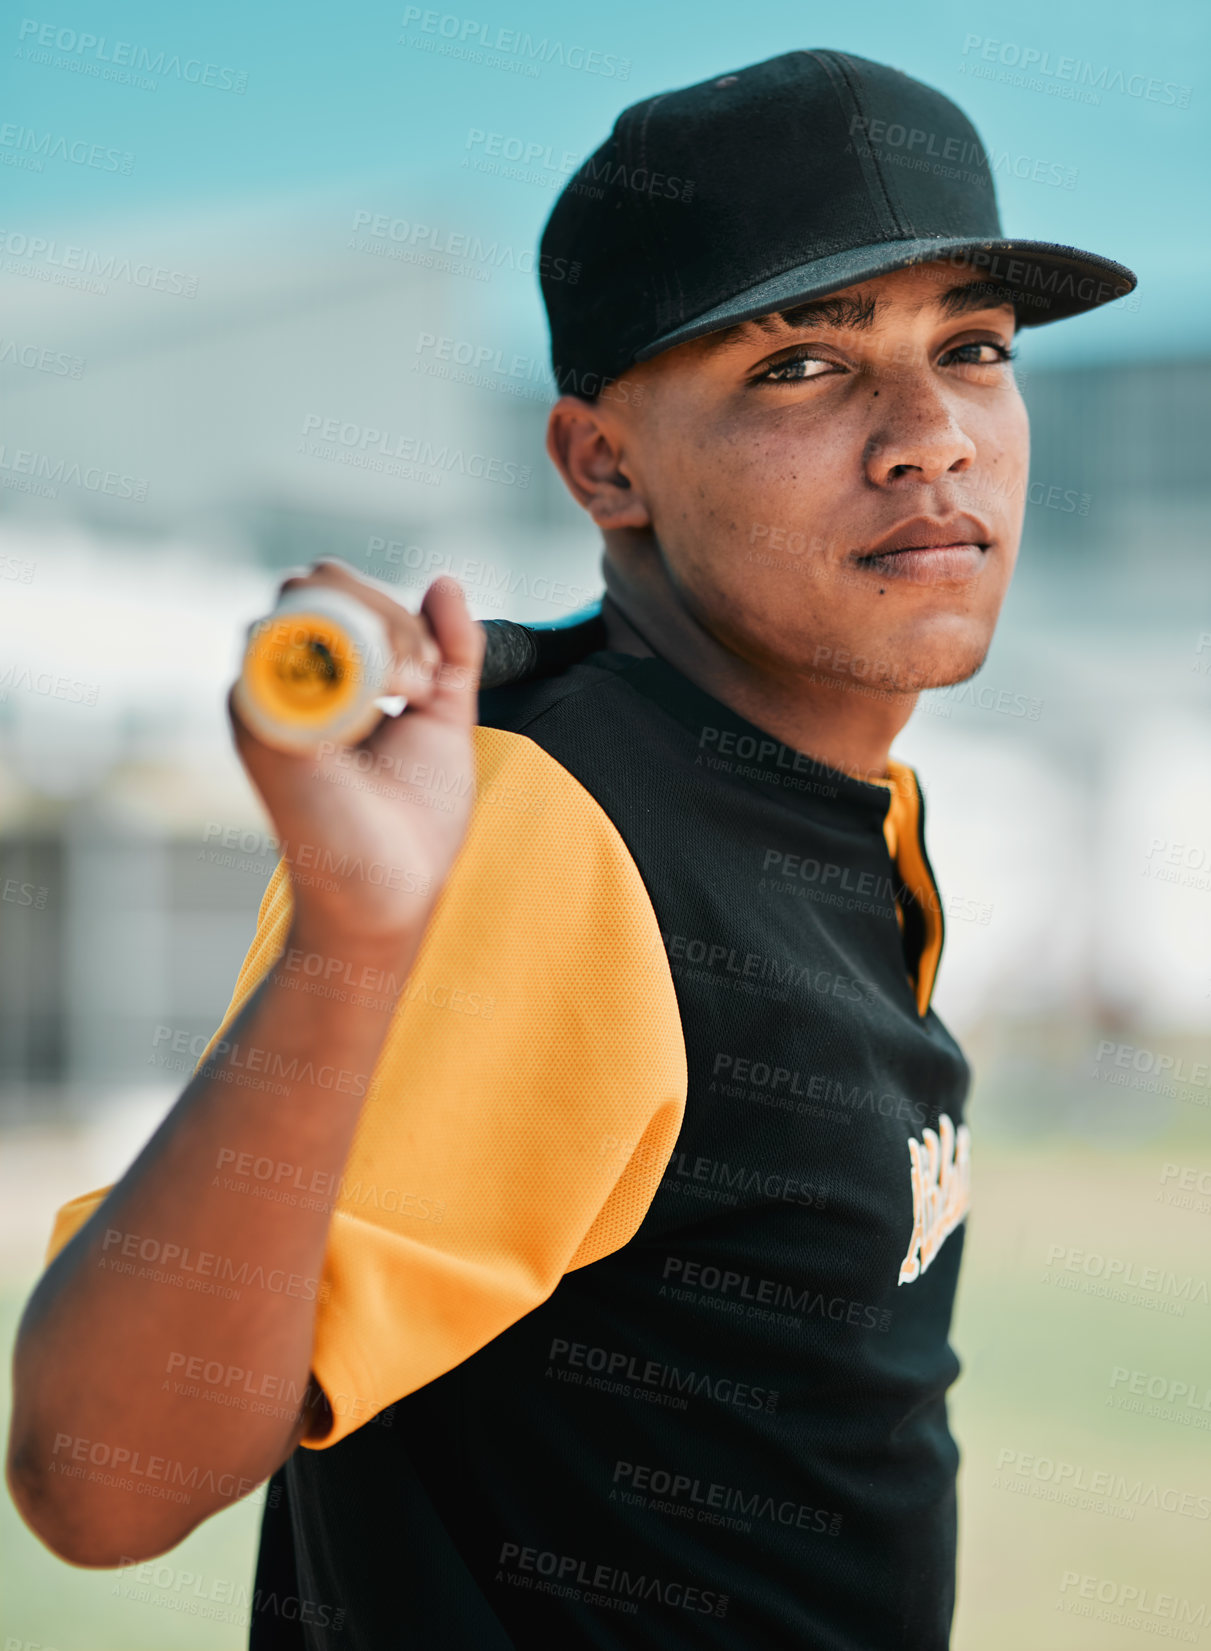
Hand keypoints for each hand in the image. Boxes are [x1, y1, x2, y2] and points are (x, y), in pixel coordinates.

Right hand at [228, 559, 484, 955]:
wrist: (392, 890)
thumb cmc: (412, 821)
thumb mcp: (442, 717)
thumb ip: (449, 651)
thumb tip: (444, 583)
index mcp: (317, 673)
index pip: (338, 588)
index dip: (393, 612)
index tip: (431, 675)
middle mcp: (280, 679)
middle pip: (315, 582)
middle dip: (387, 616)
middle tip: (421, 684)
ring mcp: (262, 698)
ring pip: (303, 602)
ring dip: (375, 636)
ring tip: (408, 695)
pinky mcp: (257, 725)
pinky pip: (288, 653)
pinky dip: (349, 672)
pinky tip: (380, 716)